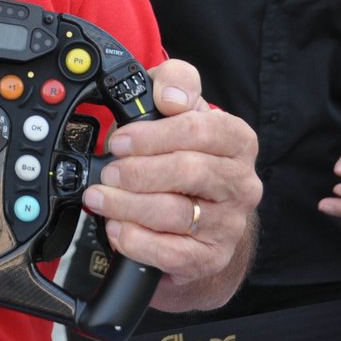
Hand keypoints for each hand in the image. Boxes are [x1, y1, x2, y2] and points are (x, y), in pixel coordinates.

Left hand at [83, 58, 261, 311]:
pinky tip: (116, 229)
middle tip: (108, 172)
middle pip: (189, 172)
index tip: (120, 140)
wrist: (200, 215)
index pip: (200, 130)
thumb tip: (170, 95)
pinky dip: (137, 241)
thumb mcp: (178, 105)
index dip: (154, 135)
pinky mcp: (210, 258)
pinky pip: (172, 253)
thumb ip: (176, 82)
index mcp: (236, 141)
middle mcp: (240, 183)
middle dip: (138, 172)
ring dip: (128, 205)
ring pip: (176, 214)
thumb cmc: (184, 152)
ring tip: (100, 198)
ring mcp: (229, 224)